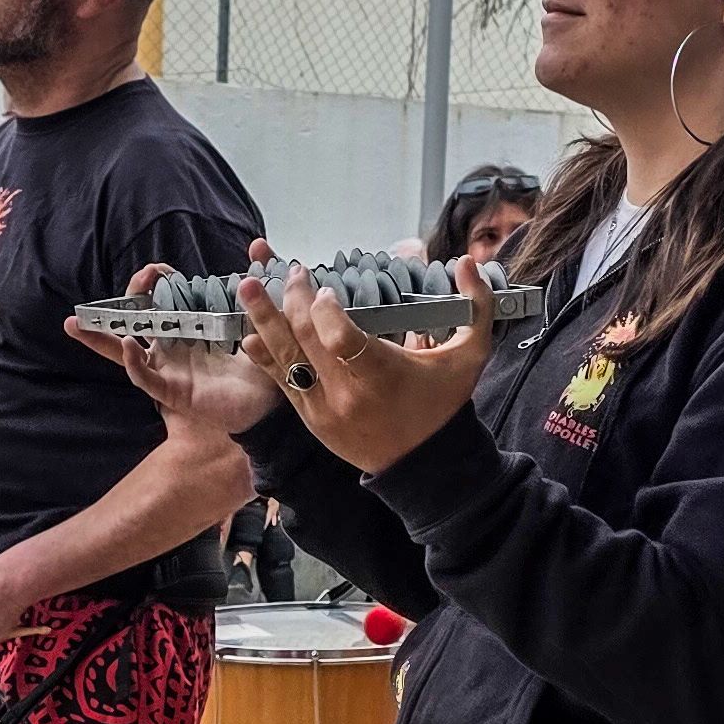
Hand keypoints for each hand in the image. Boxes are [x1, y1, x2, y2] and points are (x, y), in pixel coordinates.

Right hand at [65, 257, 271, 439]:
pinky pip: (145, 379)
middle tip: (127, 283)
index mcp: (186, 328)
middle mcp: (171, 347)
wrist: (275, 400)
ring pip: (124, 351)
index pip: (158, 299)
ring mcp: (168, 369)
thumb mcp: (260, 319)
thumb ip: (256, 285)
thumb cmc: (261, 362)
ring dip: (99, 338)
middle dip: (116, 305)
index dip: (154, 282)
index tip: (160, 271)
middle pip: (132, 323)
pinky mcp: (173, 393)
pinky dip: (133, 362)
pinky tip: (128, 344)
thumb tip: (255, 245)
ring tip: (76, 323)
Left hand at [235, 257, 495, 477]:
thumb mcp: (471, 356)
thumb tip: (466, 259)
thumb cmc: (444, 403)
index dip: (326, 310)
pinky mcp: (310, 417)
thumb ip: (476, 305)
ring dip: (264, 319)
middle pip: (307, 340)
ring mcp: (323, 407)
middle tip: (292, 271)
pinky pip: (280, 382)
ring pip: (285, 358)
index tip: (327, 289)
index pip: (342, 339)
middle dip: (293, 299)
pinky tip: (250, 332)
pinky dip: (264, 356)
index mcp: (383, 376)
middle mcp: (347, 394)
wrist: (423, 464)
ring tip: (248, 285)